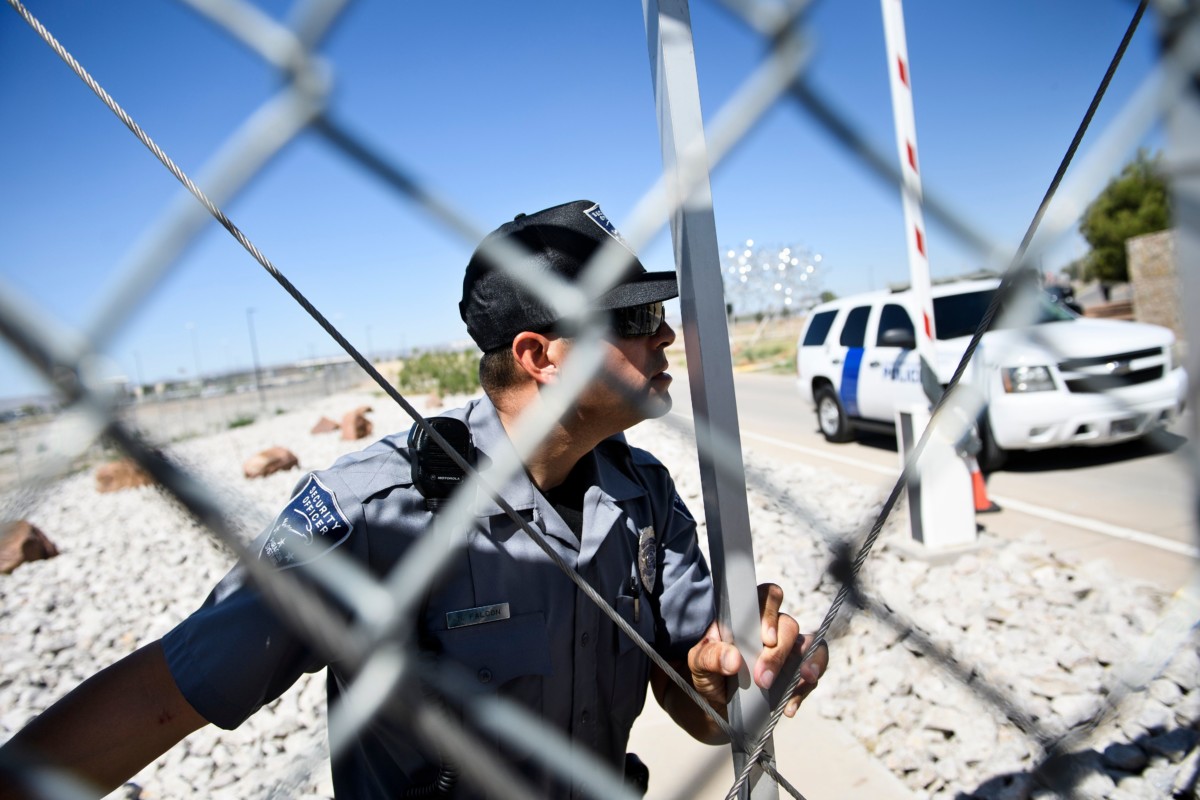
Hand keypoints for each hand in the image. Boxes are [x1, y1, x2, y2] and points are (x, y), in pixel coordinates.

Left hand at [686, 583, 827, 718]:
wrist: (718, 705)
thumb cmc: (709, 674)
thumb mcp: (699, 664)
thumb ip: (710, 656)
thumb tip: (733, 659)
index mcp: (747, 617)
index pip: (766, 597)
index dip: (771, 612)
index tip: (766, 638)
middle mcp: (772, 629)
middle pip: (788, 625)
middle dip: (779, 653)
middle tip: (763, 680)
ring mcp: (787, 650)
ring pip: (809, 644)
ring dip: (810, 661)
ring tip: (805, 678)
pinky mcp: (797, 673)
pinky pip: (811, 675)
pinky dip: (803, 690)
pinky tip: (789, 707)